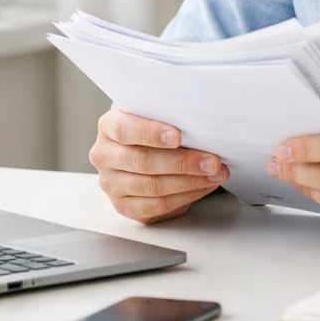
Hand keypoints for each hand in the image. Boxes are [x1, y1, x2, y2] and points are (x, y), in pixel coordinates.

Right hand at [90, 109, 228, 223]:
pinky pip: (157, 205)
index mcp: (109, 126)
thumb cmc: (152, 127)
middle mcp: (105, 155)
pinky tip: (203, 187)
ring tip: (214, 175)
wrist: (140, 147)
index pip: (125, 129)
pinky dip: (185, 197)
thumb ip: (168, 117)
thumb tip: (202, 127)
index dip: (152, 133)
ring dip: (190, 182)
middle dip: (183, 162)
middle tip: (212, 161)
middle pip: (143, 161)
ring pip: (152, 186)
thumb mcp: (154, 114)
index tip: (178, 137)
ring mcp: (111, 184)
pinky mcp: (124, 206)